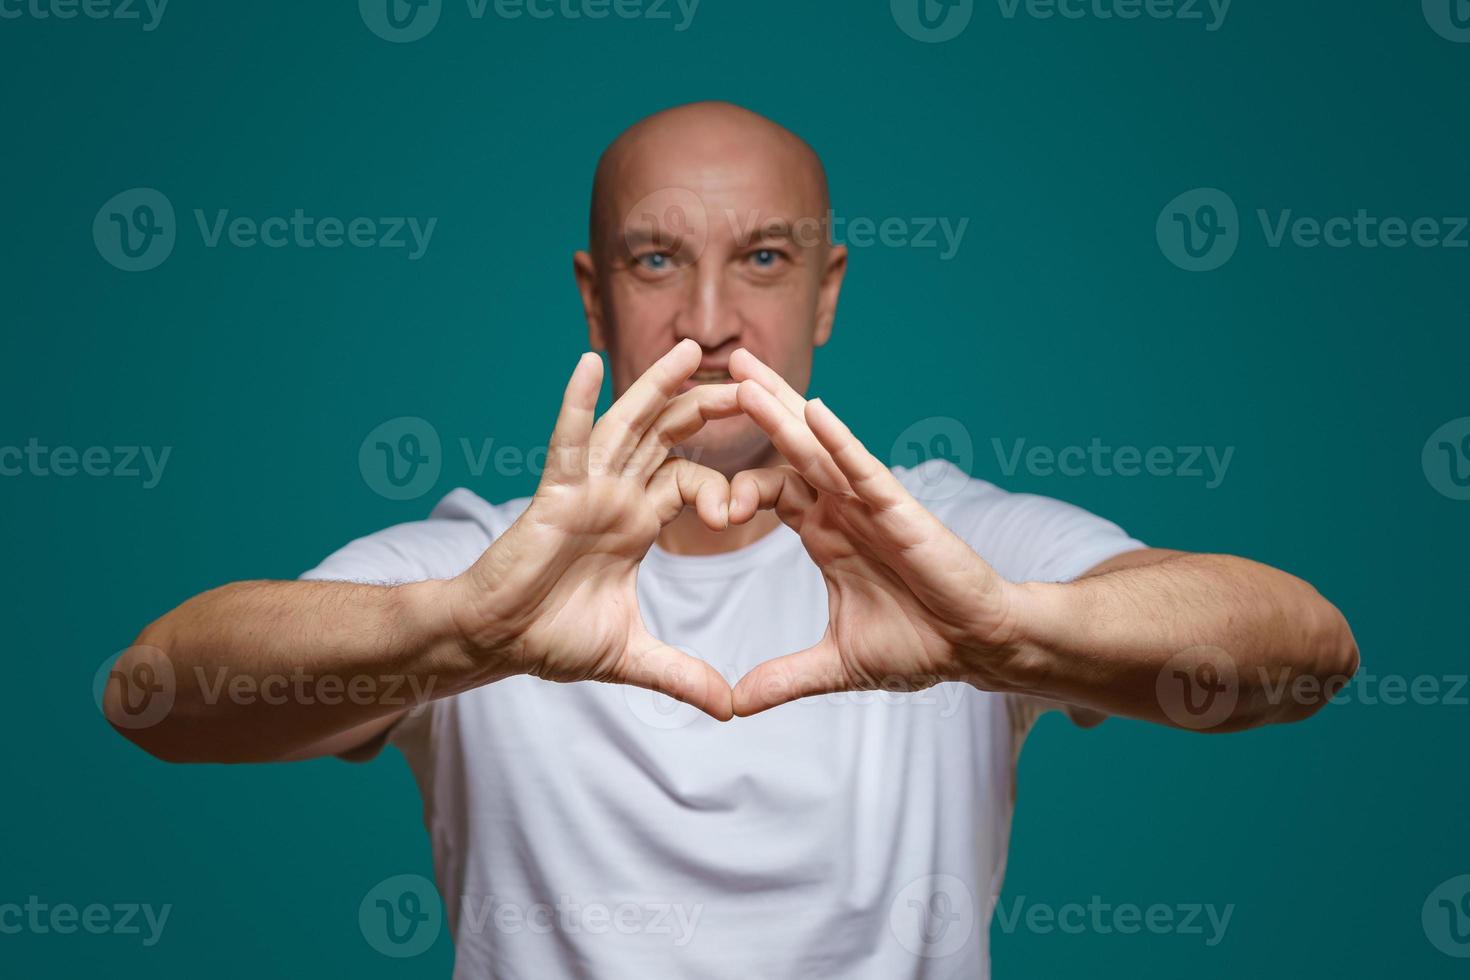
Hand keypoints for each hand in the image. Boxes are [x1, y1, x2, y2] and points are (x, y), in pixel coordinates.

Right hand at [450, 339, 740, 719]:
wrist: (496, 643)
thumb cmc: (552, 638)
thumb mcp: (632, 657)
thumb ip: (682, 675)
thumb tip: (730, 710)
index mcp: (638, 521)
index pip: (694, 481)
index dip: (724, 487)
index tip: (746, 512)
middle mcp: (616, 494)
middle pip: (670, 436)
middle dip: (708, 407)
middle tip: (752, 379)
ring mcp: (585, 489)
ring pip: (628, 426)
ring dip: (656, 386)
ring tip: (690, 349)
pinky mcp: (553, 495)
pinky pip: (567, 442)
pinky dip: (576, 404)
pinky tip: (588, 364)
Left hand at [725, 349, 1024, 715]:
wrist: (975, 648)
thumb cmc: (918, 644)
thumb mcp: (836, 664)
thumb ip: (783, 677)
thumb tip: (733, 706)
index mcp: (825, 533)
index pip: (770, 491)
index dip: (736, 490)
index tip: (706, 506)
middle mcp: (844, 508)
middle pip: (790, 449)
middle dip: (758, 409)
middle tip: (719, 367)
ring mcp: (870, 505)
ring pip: (818, 449)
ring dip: (783, 411)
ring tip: (747, 375)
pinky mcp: (900, 510)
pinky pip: (863, 469)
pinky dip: (838, 441)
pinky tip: (814, 413)